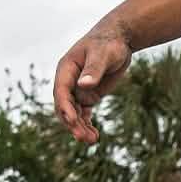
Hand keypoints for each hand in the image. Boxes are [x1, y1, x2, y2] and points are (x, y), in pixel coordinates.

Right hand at [53, 22, 132, 144]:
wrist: (119, 40)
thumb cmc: (110, 43)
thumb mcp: (103, 55)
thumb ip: (94, 70)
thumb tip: (83, 85)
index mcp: (66, 68)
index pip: (61, 91)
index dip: (65, 108)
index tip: (73, 122)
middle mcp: (69, 80)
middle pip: (65, 106)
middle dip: (73, 123)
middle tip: (84, 138)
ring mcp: (78, 88)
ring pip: (75, 112)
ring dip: (80, 127)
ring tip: (92, 141)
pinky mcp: (89, 94)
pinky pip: (84, 112)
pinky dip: (87, 124)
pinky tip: (95, 136)